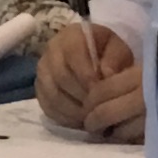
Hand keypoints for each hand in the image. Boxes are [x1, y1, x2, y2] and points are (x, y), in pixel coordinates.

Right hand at [37, 21, 141, 138]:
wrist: (94, 58)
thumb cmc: (107, 54)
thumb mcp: (118, 50)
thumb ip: (116, 59)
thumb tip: (106, 74)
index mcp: (71, 36)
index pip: (73, 54)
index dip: (86, 75)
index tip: (101, 91)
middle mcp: (51, 50)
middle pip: (60, 77)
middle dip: (81, 96)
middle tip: (98, 109)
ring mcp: (42, 71)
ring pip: (52, 94)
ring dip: (73, 109)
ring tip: (91, 117)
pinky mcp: (39, 89)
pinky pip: (46, 106)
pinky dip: (64, 117)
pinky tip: (80, 121)